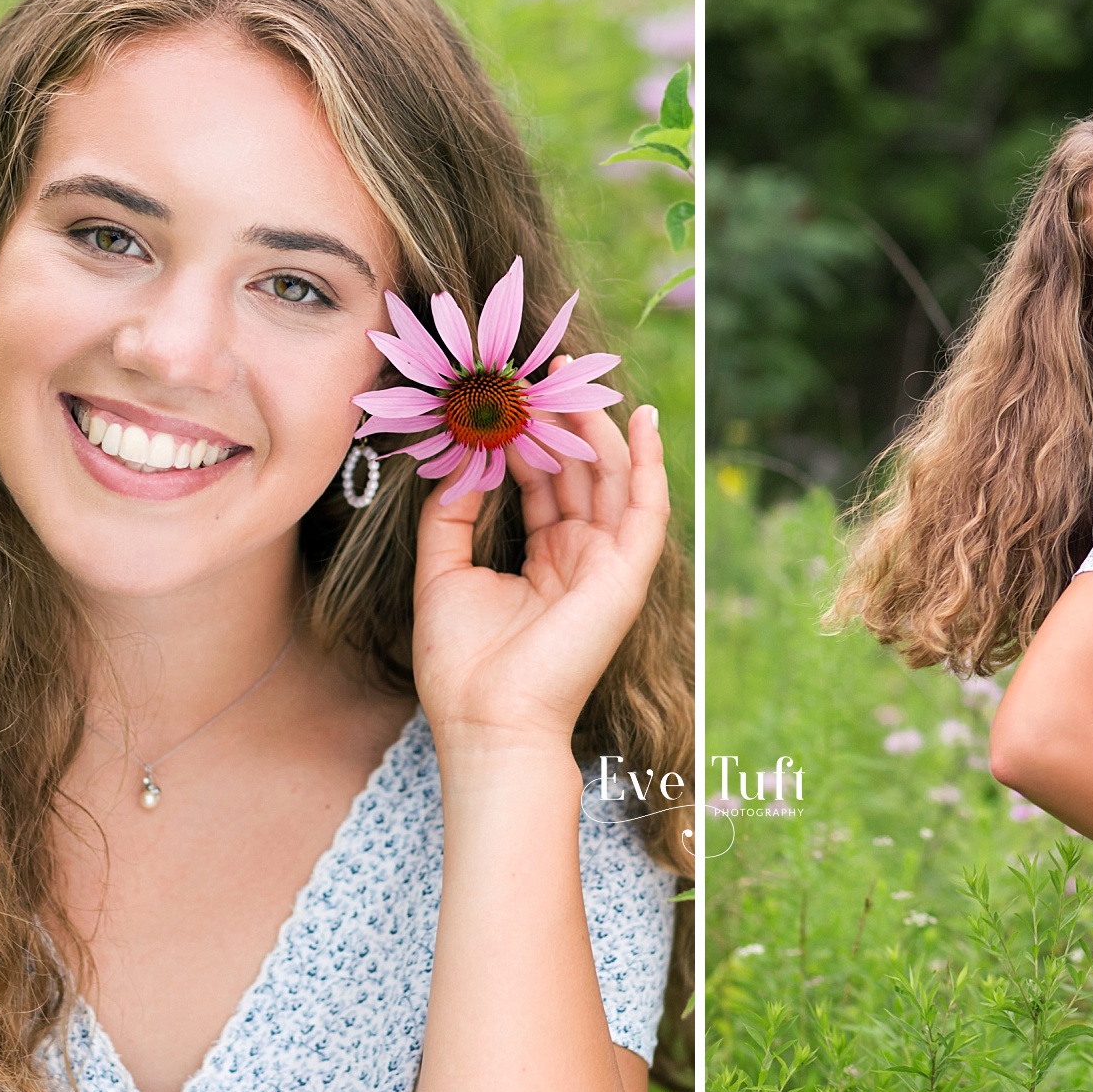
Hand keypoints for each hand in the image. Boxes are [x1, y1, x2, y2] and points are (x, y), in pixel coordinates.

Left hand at [411, 366, 668, 756]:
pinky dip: (650, 462)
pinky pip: (646, 508)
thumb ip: (451, 516)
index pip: (544, 483)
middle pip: (578, 472)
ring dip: (595, 427)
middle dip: (563, 420)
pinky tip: (642, 419)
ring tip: (572, 380)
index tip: (507, 394)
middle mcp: (580, 558)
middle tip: (543, 370)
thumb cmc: (463, 664)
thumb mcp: (442, 574)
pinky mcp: (625, 575)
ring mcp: (606, 565)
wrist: (487, 721)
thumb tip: (463, 462)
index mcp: (544, 561)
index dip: (529, 437)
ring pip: (610, 479)